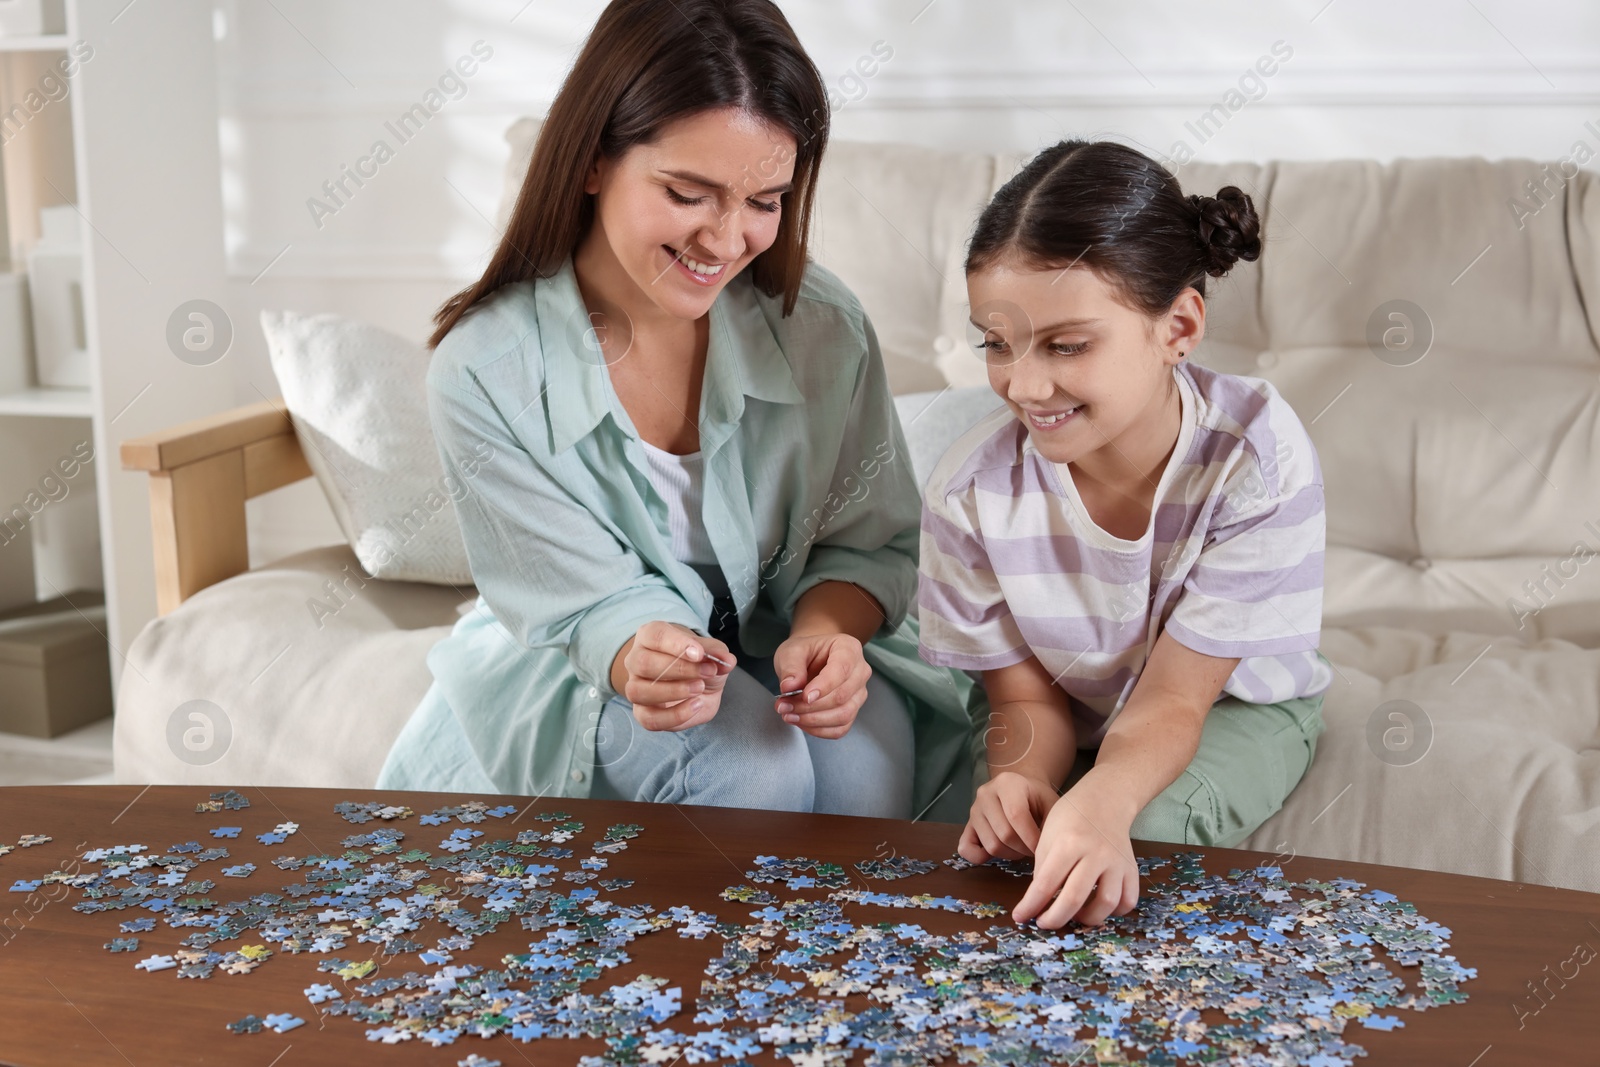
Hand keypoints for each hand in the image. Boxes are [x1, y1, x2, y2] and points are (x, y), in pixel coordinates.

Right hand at [618, 621, 734, 731]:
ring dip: (672, 691)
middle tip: (707, 671)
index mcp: (649, 637)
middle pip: (643, 663)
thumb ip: (717, 654)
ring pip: (638, 691)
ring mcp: (636, 687)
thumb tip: (727, 661)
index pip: (654, 636)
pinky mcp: (642, 713)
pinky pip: (648, 718)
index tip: (699, 653)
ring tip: (699, 688)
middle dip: (679, 669)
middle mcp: (636, 660)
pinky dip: (674, 715)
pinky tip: (696, 706)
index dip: (676, 644)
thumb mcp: (712, 652)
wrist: (701, 685)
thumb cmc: (699, 662)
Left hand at [771, 632, 870, 739]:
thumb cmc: (804, 653)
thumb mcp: (791, 651)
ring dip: (813, 721)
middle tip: (785, 706)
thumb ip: (790, 667)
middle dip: (811, 706)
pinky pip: (840, 728)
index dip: (824, 686)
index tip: (804, 697)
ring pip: (843, 715)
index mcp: (848, 649)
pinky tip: (801, 723)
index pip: (842, 670)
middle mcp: (860, 671)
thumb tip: (789, 687)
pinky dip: (819, 730)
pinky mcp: (852, 711)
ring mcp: (858, 693)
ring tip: (789, 715)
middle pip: (842, 696)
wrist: (810, 661)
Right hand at [958, 771, 1060, 861]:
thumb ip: (1052, 822)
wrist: (1019, 789)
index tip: (1043, 848)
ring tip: (1021, 848)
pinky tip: (998, 854)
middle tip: (1034, 850)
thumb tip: (1049, 850)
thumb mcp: (1051, 802)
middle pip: (1004, 833)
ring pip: (991, 845)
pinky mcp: (967, 825)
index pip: (1016, 815)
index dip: (1031, 838)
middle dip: (1024, 849)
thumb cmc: (1037, 798)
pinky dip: (980, 858)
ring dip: (1010, 855)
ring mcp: (974, 810)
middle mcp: (985, 794)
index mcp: (1007, 783)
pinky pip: (966, 848)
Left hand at [1012, 785, 1139, 928]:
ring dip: (1087, 918)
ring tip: (1073, 915)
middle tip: (1043, 923)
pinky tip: (1099, 908)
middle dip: (1055, 918)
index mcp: (1068, 843)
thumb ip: (1043, 870)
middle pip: (1074, 898)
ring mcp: (1117, 862)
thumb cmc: (1069, 818)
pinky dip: (1114, 911)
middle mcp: (1095, 853)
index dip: (1031, 905)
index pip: (1046, 883)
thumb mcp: (1047, 837)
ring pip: (1106, 903)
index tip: (1020, 917)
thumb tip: (1040, 903)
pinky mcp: (1131, 868)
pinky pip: (1128, 900)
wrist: (1104, 800)